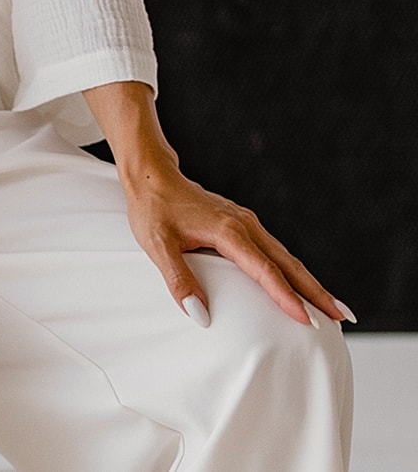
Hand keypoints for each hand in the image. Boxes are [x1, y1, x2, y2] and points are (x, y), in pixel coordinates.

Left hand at [83, 80, 350, 326]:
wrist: (152, 175)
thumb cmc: (153, 209)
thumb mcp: (157, 245)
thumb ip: (178, 280)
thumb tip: (201, 316)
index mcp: (228, 231)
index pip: (264, 270)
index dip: (286, 297)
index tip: (308, 321)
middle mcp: (245, 225)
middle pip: (288, 263)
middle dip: (317, 292)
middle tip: (344, 318)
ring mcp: (247, 223)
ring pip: (286, 257)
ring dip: (311, 283)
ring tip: (334, 309)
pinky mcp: (243, 225)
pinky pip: (276, 252)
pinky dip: (294, 271)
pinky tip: (302, 286)